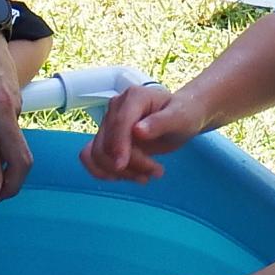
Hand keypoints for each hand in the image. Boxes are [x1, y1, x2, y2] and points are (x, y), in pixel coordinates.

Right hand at [79, 84, 203, 182]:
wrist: (180, 118)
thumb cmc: (184, 114)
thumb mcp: (180, 117)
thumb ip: (161, 122)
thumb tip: (137, 131)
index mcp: (133, 98)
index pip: (118, 123)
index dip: (118, 145)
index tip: (121, 166)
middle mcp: (115, 108)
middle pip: (107, 143)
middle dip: (129, 164)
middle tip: (157, 172)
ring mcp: (108, 123)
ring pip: (98, 154)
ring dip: (120, 172)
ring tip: (146, 176)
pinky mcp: (106, 138)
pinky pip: (90, 157)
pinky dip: (103, 171)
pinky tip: (124, 177)